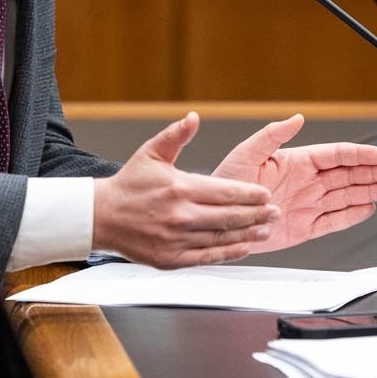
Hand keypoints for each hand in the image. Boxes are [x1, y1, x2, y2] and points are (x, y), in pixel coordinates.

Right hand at [93, 112, 280, 268]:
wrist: (101, 216)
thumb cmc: (128, 184)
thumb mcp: (151, 152)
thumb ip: (176, 135)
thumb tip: (194, 118)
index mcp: (180, 188)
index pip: (225, 192)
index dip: (249, 194)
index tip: (266, 194)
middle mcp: (180, 215)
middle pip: (229, 216)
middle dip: (256, 214)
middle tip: (275, 212)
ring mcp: (176, 240)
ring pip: (221, 239)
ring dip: (248, 235)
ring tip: (265, 230)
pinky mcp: (171, 259)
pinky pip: (207, 258)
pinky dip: (228, 254)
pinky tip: (243, 248)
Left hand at [213, 114, 376, 252]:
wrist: (216, 219)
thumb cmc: (225, 183)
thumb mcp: (246, 153)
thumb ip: (272, 135)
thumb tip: (296, 118)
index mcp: (295, 162)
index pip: (335, 155)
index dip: (359, 154)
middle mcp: (305, 183)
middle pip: (347, 175)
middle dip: (372, 173)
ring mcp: (307, 205)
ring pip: (346, 196)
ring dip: (370, 191)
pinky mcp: (304, 228)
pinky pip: (334, 221)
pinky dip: (353, 216)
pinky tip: (369, 208)